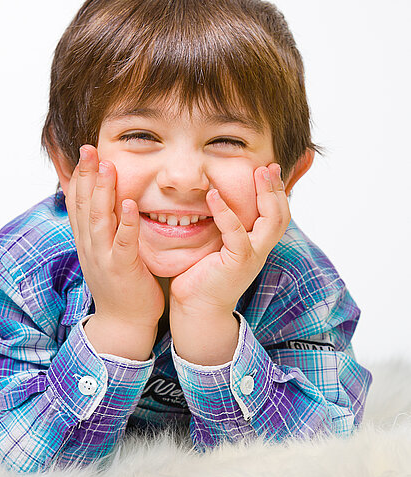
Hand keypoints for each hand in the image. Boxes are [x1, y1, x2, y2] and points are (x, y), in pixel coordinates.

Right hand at [65, 145, 164, 358]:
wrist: (124, 322)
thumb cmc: (119, 283)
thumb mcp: (104, 251)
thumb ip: (104, 227)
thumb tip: (105, 202)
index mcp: (86, 240)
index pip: (77, 203)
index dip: (79, 176)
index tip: (84, 152)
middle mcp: (90, 245)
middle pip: (84, 204)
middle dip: (86, 175)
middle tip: (90, 149)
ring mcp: (103, 257)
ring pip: (99, 219)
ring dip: (103, 191)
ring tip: (108, 166)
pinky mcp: (121, 269)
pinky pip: (123, 243)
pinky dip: (126, 223)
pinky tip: (130, 205)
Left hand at [170, 163, 289, 316]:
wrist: (196, 309)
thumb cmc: (200, 276)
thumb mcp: (215, 245)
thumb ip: (221, 226)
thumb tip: (213, 198)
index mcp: (256, 245)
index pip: (276, 214)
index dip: (275, 191)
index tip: (268, 169)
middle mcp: (260, 250)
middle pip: (281, 214)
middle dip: (276, 188)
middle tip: (268, 166)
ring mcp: (252, 257)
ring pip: (272, 221)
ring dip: (266, 194)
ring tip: (257, 173)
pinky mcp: (238, 262)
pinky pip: (236, 233)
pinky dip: (226, 212)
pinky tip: (214, 195)